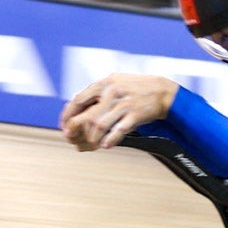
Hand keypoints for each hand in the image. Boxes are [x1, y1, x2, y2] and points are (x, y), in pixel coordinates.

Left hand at [59, 74, 179, 150]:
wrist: (162, 92)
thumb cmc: (136, 88)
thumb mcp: (115, 82)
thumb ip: (97, 90)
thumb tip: (77, 100)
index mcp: (104, 84)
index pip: (79, 100)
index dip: (68, 114)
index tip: (64, 125)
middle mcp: (112, 92)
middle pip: (88, 115)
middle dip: (77, 130)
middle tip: (72, 139)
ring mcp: (124, 104)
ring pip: (101, 125)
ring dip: (94, 138)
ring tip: (93, 143)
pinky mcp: (135, 115)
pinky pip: (119, 130)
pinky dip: (110, 140)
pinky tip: (106, 145)